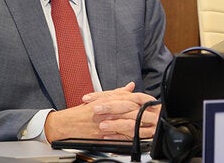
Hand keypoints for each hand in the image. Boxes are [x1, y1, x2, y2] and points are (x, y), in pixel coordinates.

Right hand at [45, 82, 160, 140]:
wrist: (66, 124)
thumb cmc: (82, 111)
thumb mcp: (101, 98)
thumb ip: (118, 92)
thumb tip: (131, 86)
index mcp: (110, 100)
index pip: (131, 97)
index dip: (144, 99)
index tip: (153, 101)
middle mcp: (109, 111)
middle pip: (132, 110)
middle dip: (146, 113)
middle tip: (157, 114)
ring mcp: (106, 123)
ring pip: (127, 123)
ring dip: (140, 124)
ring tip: (151, 126)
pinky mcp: (103, 134)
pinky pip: (119, 136)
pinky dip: (129, 135)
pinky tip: (137, 136)